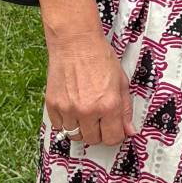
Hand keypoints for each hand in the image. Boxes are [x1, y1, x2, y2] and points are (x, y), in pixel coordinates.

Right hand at [44, 24, 131, 150]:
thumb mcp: (121, 82)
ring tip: (84, 111)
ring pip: (75, 135)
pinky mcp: (52, 105)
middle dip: (98, 132)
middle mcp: (88, 111)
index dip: (115, 135)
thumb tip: (129, 131)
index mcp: (109, 105)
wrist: (75, 43)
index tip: (113, 128)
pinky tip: (71, 108)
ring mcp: (68, 109)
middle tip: (99, 118)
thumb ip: (125, 109)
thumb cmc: (100, 58)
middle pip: (93, 140)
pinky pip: (58, 126)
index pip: (112, 138)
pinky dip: (65, 121)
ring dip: (81, 128)